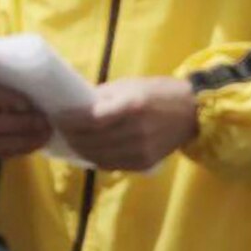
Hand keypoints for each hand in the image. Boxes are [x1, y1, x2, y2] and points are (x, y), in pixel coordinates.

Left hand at [59, 73, 199, 172]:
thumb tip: (72, 106)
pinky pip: (111, 165)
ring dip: (79, 149)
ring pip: (97, 155)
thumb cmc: (158, 92)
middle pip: (91, 139)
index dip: (69, 121)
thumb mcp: (129, 86)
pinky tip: (88, 150)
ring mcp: (141, 150)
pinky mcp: (144, 162)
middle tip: (58, 129)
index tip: (57, 117)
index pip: (90, 120)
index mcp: (133, 106)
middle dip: (70, 135)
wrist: (194, 111)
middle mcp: (137, 131)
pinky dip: (95, 158)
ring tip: (70, 140)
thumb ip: (101, 97)